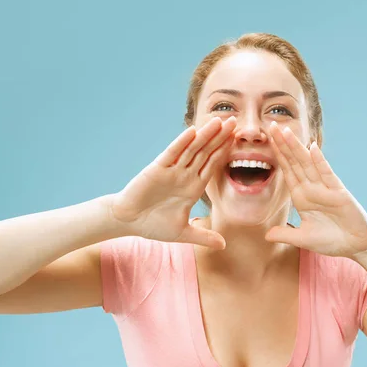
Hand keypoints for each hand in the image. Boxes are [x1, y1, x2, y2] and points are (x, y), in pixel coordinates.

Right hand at [104, 116, 236, 248]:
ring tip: (220, 121)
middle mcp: (184, 175)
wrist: (127, 222)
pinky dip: (181, 143)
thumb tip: (224, 245)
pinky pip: (171, 154)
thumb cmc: (152, 225)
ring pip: (192, 149)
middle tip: (236, 122)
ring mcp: (171, 170)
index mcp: (193, 188)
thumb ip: (203, 237)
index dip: (225, 153)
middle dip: (220, 138)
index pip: (213, 166)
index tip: (239, 141)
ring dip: (206, 135)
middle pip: (206, 153)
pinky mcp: (157, 169)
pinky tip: (192, 132)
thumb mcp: (183, 233)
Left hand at [265, 122, 366, 259]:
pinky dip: (320, 161)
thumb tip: (266, 236)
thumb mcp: (304, 239)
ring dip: (297, 147)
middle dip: (282, 144)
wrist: (357, 245)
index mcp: (301, 196)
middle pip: (294, 162)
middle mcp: (312, 188)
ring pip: (307, 164)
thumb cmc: (332, 239)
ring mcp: (325, 188)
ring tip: (285, 131)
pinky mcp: (339, 192)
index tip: (265, 141)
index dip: (276, 156)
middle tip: (270, 125)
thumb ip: (285, 235)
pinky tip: (312, 148)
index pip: (286, 171)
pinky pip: (327, 174)